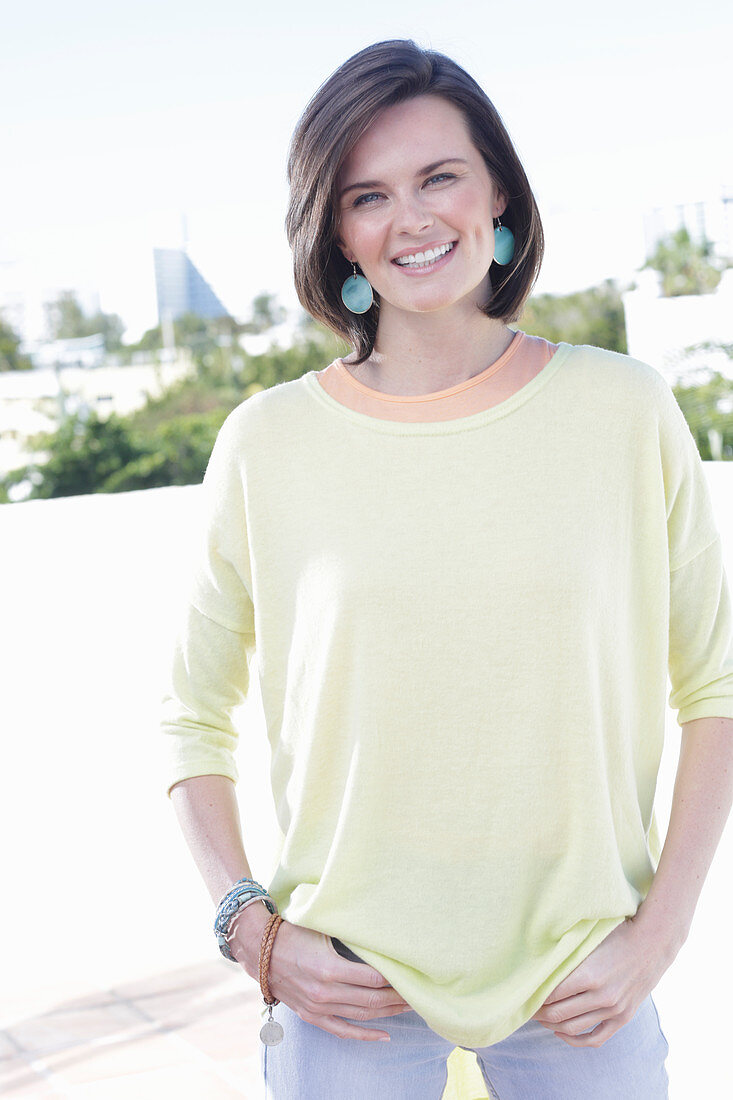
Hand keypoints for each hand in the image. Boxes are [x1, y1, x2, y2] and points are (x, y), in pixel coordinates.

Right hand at [230, 910, 411, 1041]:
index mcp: (329, 968)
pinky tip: (385, 1035)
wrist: (260, 950)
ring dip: (388, 1014)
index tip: (412, 974)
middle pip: (372, 1000)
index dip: (396, 979)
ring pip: (362, 1016)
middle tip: (418, 993)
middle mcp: (325, 992)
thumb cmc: (293, 932)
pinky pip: (343, 1031)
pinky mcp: (312, 1016)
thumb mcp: (322, 928)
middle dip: (398, 998)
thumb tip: (380, 934)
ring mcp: (318, 1007)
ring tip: (409, 1008)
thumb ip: (349, 934)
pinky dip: (365, 1036)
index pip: (374, 978)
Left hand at [530, 916, 674, 1047]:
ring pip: (573, 1027)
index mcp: (589, 974)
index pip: (551, 994)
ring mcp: (613, 1009)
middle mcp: (601, 996)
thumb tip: (539, 962)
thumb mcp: (589, 941)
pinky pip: (596, 1038)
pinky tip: (562, 1033)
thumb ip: (567, 954)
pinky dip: (576, 1040)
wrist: (652, 943)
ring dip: (552, 1026)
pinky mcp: (623, 1017)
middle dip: (538, 1013)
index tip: (524, 995)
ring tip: (541, 1019)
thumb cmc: (617, 935)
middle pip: (558, 1013)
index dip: (534, 997)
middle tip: (527, 1008)